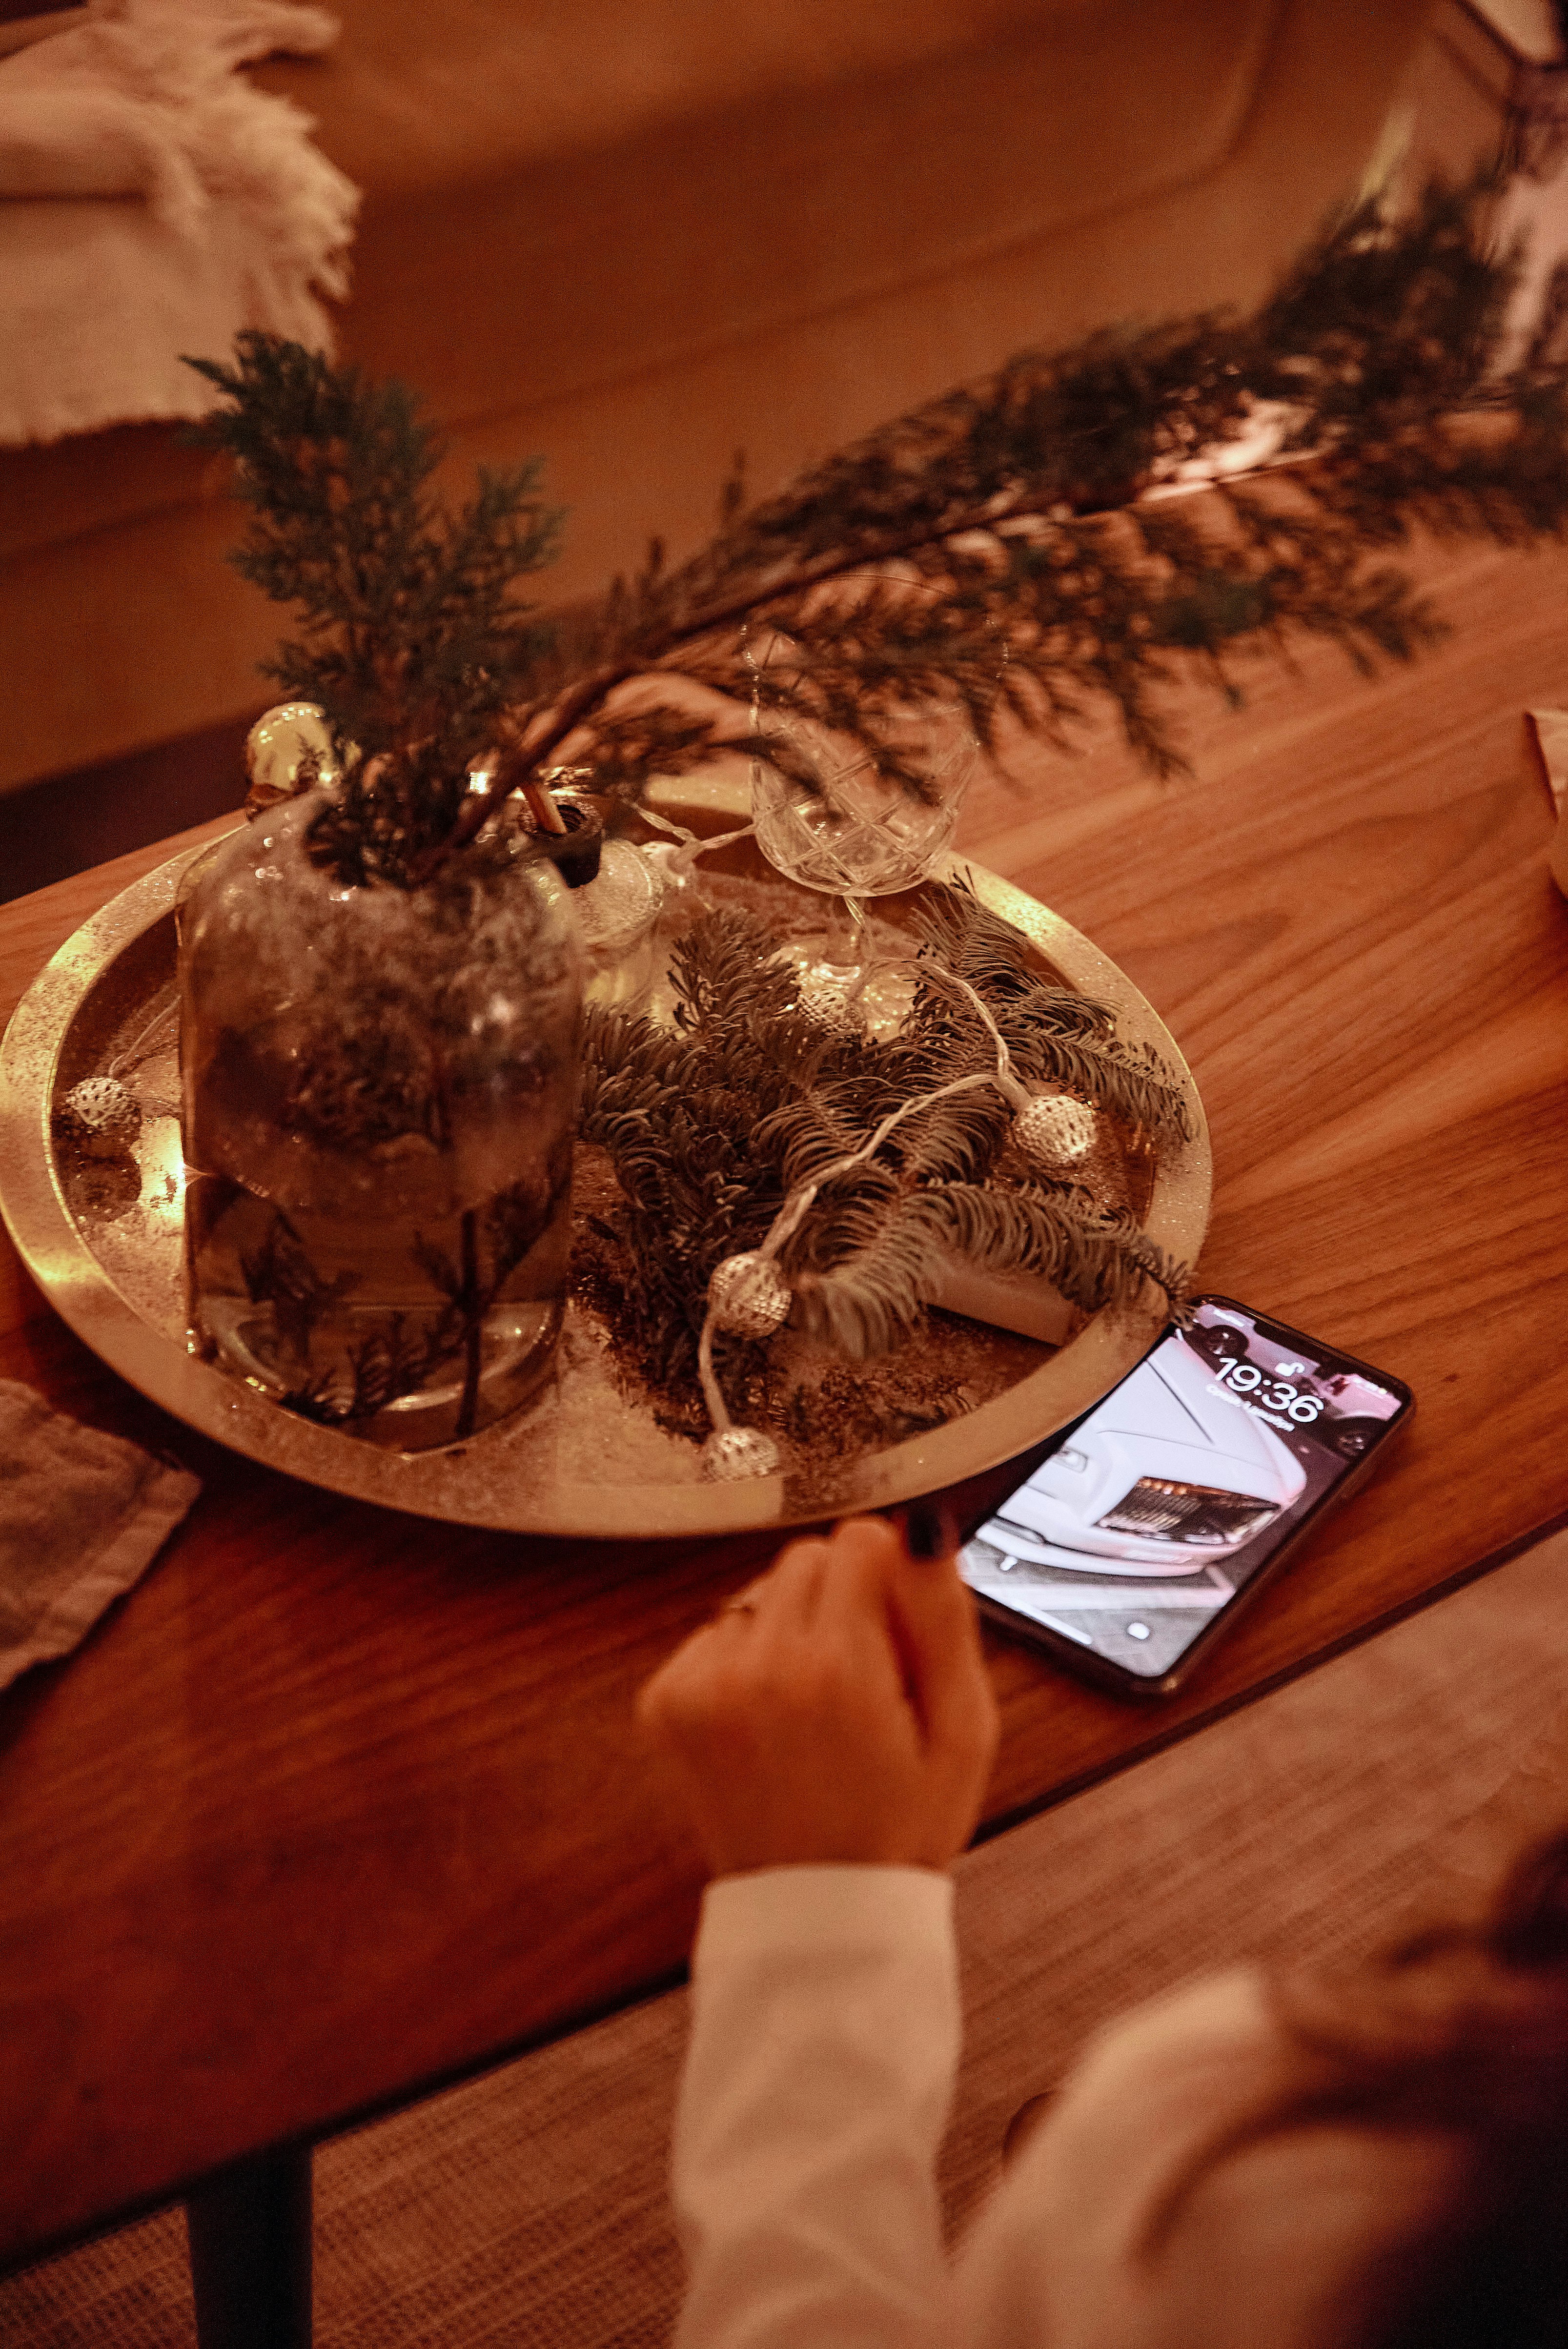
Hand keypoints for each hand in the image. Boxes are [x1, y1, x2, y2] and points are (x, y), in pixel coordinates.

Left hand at [637, 1512, 998, 1875]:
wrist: (819, 1915)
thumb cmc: (898, 1828)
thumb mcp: (963, 1730)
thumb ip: (944, 1617)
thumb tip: (924, 1530)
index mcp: (836, 1669)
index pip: (859, 1539)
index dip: (890, 1584)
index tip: (896, 1638)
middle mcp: (758, 1668)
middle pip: (807, 1557)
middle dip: (841, 1602)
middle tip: (862, 1682)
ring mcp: (702, 1685)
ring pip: (760, 1592)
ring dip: (791, 1631)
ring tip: (815, 1711)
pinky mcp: (666, 1701)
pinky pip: (717, 1632)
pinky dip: (745, 1663)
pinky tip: (773, 1723)